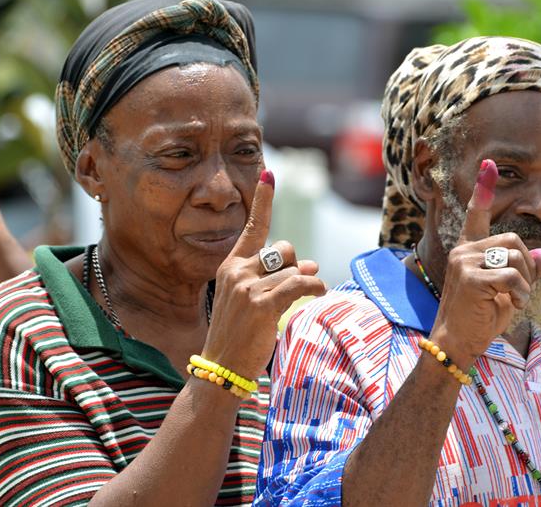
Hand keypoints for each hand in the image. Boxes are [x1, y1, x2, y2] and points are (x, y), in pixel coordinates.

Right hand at [201, 170, 326, 378]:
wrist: (221, 367)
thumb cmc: (239, 335)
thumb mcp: (251, 300)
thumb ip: (276, 277)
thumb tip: (310, 262)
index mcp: (230, 266)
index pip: (252, 228)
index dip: (263, 201)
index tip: (269, 174)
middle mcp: (237, 271)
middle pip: (284, 250)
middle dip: (297, 263)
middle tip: (298, 283)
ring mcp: (248, 287)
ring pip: (295, 270)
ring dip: (308, 281)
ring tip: (309, 294)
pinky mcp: (262, 304)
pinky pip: (301, 284)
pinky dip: (315, 286)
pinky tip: (319, 293)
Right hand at [429, 160, 540, 369]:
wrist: (456, 343)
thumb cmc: (480, 318)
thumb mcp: (508, 290)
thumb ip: (524, 269)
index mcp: (469, 250)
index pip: (477, 214)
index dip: (484, 188)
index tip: (489, 164)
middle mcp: (464, 250)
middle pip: (513, 241)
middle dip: (526, 267)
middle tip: (519, 291)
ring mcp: (464, 261)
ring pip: (516, 257)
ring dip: (525, 283)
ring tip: (513, 300)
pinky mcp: (470, 277)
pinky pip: (512, 277)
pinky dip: (520, 293)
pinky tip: (512, 305)